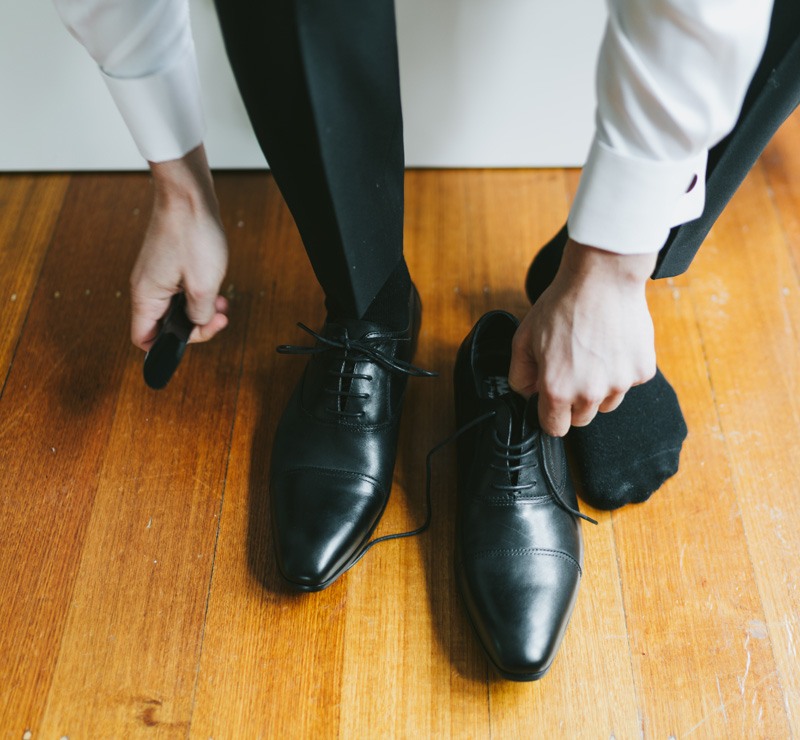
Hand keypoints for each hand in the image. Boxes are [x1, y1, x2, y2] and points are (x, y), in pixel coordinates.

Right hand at [130, 145, 228, 350]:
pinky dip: (200, 293)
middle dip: (196, 325)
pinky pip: (182, 290)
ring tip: (222, 303)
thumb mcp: (203, 286)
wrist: (188, 194)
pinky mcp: (169, 264)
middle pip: (166, 325)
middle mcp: (146, 288)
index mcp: (146, 297)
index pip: (144, 339)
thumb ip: (200, 314)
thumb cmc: (191, 234)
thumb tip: (198, 323)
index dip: (168, 348)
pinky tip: (216, 286)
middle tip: (219, 318)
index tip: (195, 337)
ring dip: (201, 309)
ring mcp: (157, 275)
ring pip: (177, 307)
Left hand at [508, 239, 656, 436]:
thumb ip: (520, 375)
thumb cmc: (563, 305)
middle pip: (581, 419)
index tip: (551, 403)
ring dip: (599, 388)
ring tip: (592, 354)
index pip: (554, 428)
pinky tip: (611, 345)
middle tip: (571, 368)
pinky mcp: (642, 371)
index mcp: (557, 389)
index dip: (550, 415)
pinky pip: (629, 382)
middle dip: (573, 401)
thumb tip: (527, 394)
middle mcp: (589, 393)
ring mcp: (620, 383)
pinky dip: (621, 370)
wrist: (602, 279)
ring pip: (606, 403)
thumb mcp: (524, 338)